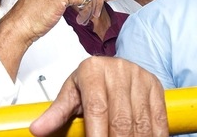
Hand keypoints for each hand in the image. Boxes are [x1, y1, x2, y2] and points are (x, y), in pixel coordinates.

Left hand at [29, 57, 168, 136]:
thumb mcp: (71, 93)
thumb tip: (37, 130)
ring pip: (141, 122)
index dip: (97, 135)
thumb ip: (56, 113)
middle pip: (121, 120)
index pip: (96, 110)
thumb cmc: (89, 82)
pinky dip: (154, 136)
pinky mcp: (155, 87)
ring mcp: (140, 78)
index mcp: (93, 71)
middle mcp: (118, 71)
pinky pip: (158, 118)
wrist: (112, 66)